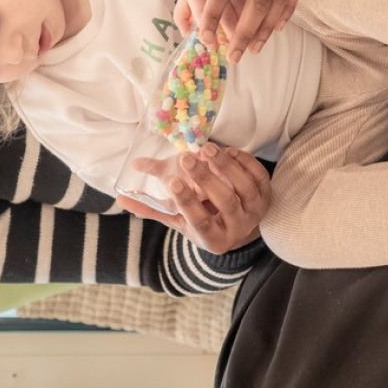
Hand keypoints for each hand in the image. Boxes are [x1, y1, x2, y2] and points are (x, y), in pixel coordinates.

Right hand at [116, 145, 270, 254]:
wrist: (239, 227)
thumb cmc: (203, 222)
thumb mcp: (178, 221)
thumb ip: (152, 210)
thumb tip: (121, 198)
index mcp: (213, 239)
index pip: (200, 222)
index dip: (187, 202)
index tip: (172, 182)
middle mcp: (238, 228)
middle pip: (224, 202)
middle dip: (205, 178)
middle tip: (186, 157)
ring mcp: (256, 211)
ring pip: (244, 187)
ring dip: (225, 166)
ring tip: (205, 148)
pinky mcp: (267, 195)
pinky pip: (258, 175)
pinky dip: (243, 161)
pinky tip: (226, 150)